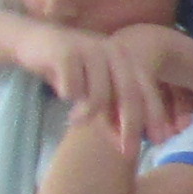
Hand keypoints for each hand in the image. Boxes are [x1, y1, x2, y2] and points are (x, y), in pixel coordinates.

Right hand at [22, 18, 192, 145]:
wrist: (33, 42)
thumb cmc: (70, 71)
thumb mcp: (96, 92)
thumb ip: (112, 114)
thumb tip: (126, 145)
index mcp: (125, 60)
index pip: (146, 90)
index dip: (155, 115)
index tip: (160, 141)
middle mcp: (113, 52)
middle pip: (129, 94)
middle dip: (132, 126)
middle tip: (129, 152)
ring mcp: (91, 50)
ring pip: (100, 95)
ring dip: (88, 114)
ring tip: (75, 120)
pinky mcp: (67, 53)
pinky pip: (73, 89)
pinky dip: (69, 97)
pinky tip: (61, 93)